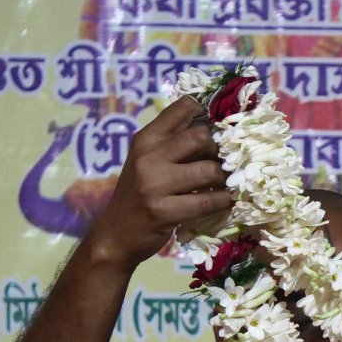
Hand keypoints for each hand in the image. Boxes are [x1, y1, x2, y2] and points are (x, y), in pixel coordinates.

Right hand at [84, 98, 233, 272]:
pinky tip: (226, 202)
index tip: (221, 126)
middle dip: (220, 150)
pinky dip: (222, 201)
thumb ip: (174, 142)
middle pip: (201, 136)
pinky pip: (206, 202)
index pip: (182, 107)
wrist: (116, 234)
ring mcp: (155, 184)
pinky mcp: (164, 211)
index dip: (209, 113)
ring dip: (224, 179)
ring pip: (209, 170)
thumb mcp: (148, 160)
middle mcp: (149, 155)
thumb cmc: (139, 194)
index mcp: (146, 138)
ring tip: (225, 185)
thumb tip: (215, 126)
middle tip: (225, 162)